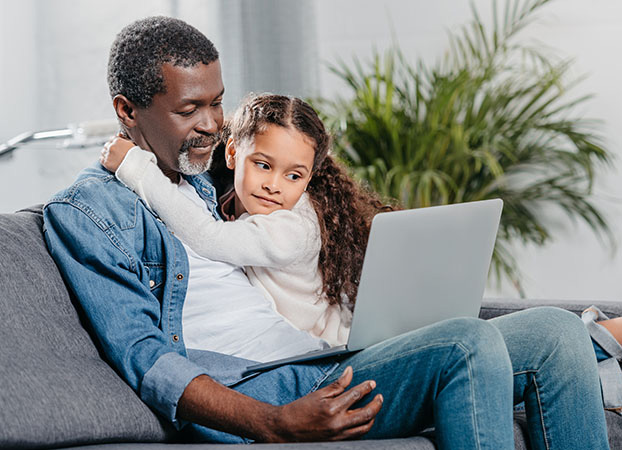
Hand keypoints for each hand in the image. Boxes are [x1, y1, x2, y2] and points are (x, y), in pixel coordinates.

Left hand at [100, 134, 135, 171]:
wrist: (136, 168)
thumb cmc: (136, 156)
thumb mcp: (132, 144)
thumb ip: (124, 138)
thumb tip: (118, 133)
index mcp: (118, 141)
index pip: (112, 138)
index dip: (115, 143)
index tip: (118, 148)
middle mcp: (111, 147)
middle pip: (106, 145)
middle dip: (110, 148)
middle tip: (116, 154)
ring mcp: (108, 155)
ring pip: (103, 152)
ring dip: (107, 154)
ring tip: (114, 159)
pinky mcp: (106, 163)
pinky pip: (101, 159)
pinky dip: (104, 160)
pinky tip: (111, 162)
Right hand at [266, 366, 382, 441]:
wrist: (287, 429)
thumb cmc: (300, 410)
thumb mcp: (319, 394)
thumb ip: (337, 384)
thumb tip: (350, 372)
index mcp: (332, 408)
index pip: (356, 395)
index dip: (366, 387)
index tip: (372, 384)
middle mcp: (338, 423)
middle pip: (366, 414)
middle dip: (376, 404)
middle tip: (379, 397)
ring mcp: (339, 435)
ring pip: (365, 427)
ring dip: (373, 417)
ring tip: (374, 408)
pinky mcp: (338, 442)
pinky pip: (357, 435)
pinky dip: (363, 427)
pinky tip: (364, 421)